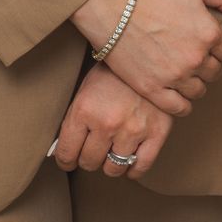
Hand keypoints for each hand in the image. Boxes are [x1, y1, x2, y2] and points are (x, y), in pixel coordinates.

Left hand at [50, 64, 172, 179]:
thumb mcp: (85, 91)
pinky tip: (130, 159)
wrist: (148, 52)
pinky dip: (134, 169)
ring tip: (112, 151)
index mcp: (84, 111)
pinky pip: (142, 165)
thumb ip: (74, 122)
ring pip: (114, 168)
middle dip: (88, 158)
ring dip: (110, 163)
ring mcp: (134, 129)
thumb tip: (63, 152)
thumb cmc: (113, 73)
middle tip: (94, 149)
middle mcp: (108, 123)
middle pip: (89, 162)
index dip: (66, 160)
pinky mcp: (158, 131)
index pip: (66, 154)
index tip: (70, 159)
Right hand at [72, 0, 221, 115]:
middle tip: (193, 56)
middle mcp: (196, 58)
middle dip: (208, 64)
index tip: (209, 44)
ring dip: (196, 83)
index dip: (221, 47)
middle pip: (215, 72)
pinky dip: (182, 104)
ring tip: (184, 73)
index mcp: (210, 33)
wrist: (111, 3)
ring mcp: (174, 77)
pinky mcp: (152, 89)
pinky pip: (178, 108)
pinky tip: (177, 94)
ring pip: (199, 91)